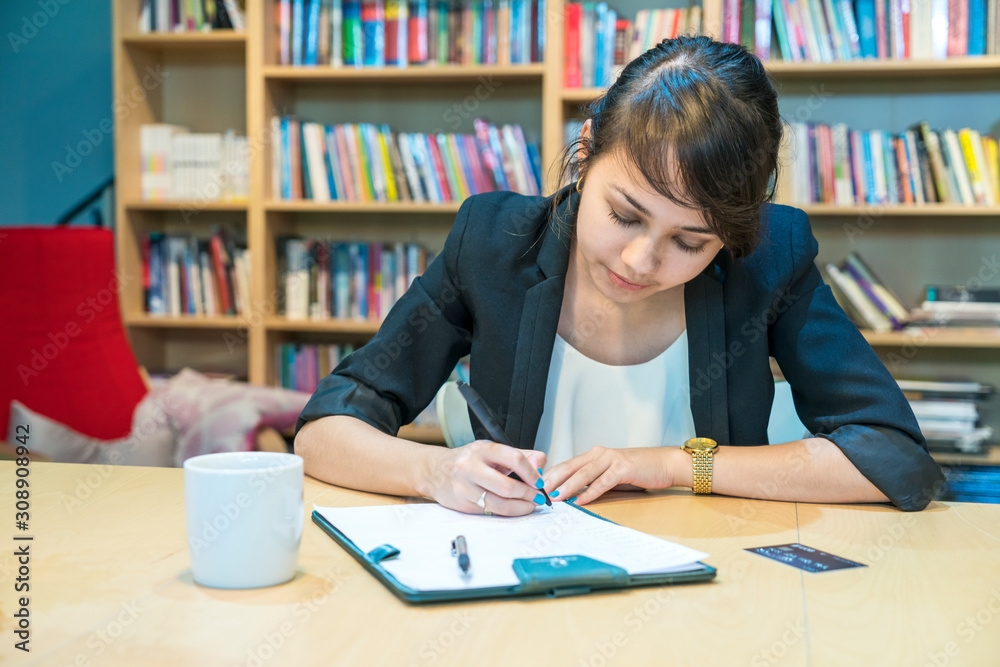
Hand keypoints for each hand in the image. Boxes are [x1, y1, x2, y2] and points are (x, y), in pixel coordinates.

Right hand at [426, 441, 547, 515]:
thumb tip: (540, 468)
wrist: (436, 470)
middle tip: (538, 498)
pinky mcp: (462, 504)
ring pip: (499, 504)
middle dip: (528, 494)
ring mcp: (464, 487)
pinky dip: (506, 513)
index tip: (539, 482)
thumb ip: (519, 456)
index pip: (514, 459)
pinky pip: (490, 512)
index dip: (531, 473)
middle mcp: (471, 466)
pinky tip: (513, 508)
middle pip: (507, 486)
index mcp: (483, 449)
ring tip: (529, 505)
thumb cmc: (469, 460)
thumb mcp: (492, 450)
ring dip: (520, 507)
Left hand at [541, 446, 678, 504]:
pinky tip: (580, 501)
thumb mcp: (610, 474)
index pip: (566, 465)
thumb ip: (593, 480)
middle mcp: (599, 454)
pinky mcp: (623, 468)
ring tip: (555, 497)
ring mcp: (611, 460)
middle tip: (538, 493)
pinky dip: (590, 492)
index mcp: (594, 455)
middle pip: (570, 467)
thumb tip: (572, 494)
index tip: (536, 488)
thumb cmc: (638, 470)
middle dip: (553, 481)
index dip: (550, 476)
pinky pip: (603, 482)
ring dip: (568, 486)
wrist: (665, 464)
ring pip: (584, 474)